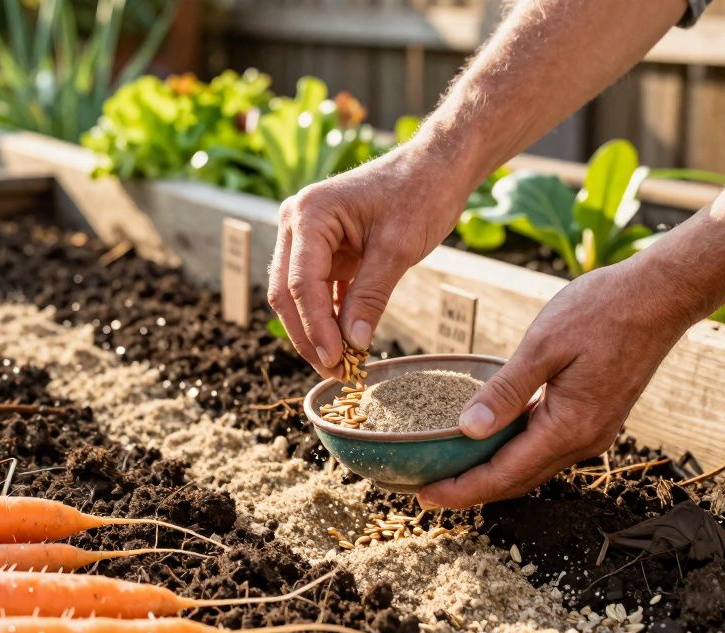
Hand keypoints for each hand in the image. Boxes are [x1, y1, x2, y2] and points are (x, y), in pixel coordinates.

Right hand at [268, 141, 476, 377]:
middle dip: (309, 336)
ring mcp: (306, 237)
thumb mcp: (398, 248)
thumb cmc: (421, 193)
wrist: (437, 167)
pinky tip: (347, 344)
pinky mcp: (323, 250)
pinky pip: (317, 291)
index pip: (299, 283)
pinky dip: (330, 317)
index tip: (335, 362)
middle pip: (287, 293)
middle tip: (335, 373)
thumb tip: (353, 345)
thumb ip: (371, 296)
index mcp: (308, 215)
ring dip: (317, 331)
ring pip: (298, 297)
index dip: (315, 328)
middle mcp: (296, 223)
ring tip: (342, 366)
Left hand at [417, 258, 698, 508]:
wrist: (660, 296)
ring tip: (451, 473)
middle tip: (427, 492)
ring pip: (533, 468)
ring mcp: (593, 432)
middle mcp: (583, 440)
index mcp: (569, 426)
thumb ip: (506, 390)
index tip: (426, 496)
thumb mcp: (543, 345)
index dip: (462, 490)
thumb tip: (469, 428)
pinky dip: (515, 455)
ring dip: (493, 476)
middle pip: (518, 481)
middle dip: (472, 491)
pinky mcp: (595, 419)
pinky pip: (547, 449)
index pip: (504, 474)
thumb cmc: (602, 310)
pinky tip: (490, 444)